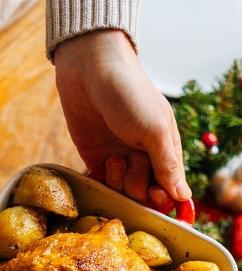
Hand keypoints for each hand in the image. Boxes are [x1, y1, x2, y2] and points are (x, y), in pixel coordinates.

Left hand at [55, 31, 190, 208]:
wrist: (90, 69)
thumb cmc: (130, 93)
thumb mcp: (155, 129)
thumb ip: (167, 165)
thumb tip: (182, 197)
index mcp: (165, 149)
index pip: (169, 189)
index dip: (162, 198)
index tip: (154, 195)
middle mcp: (144, 158)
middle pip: (144, 195)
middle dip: (138, 187)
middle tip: (131, 163)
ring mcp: (120, 160)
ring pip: (123, 193)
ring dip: (119, 181)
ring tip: (114, 159)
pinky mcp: (96, 160)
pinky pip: (102, 185)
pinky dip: (102, 184)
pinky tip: (101, 168)